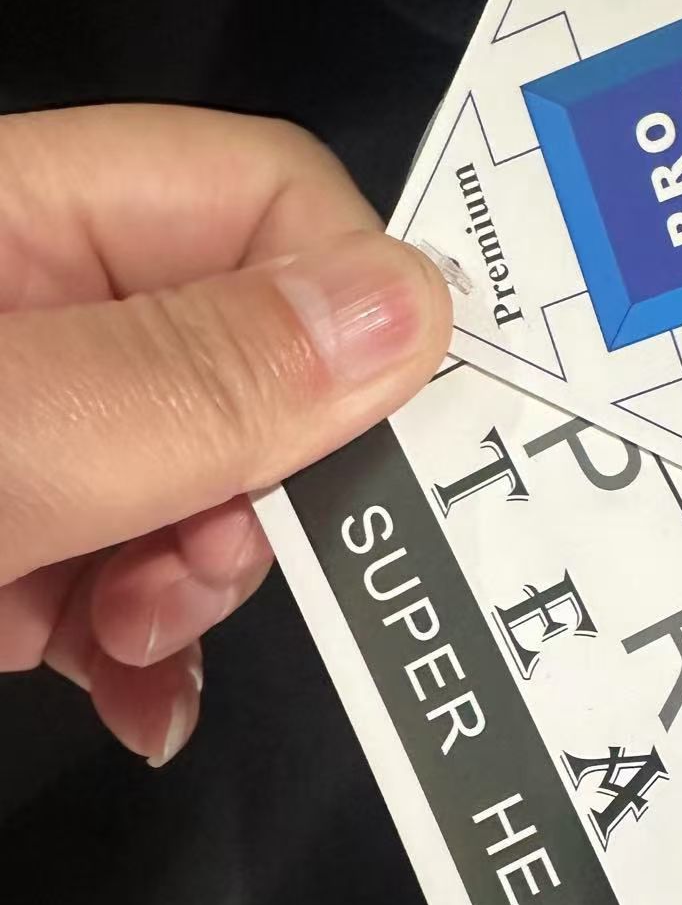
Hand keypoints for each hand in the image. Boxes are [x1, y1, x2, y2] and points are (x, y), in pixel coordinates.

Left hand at [0, 105, 450, 763]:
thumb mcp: (6, 436)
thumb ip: (201, 378)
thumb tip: (418, 308)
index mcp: (29, 215)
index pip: (267, 202)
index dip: (347, 313)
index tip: (364, 451)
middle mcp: (44, 311)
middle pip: (251, 366)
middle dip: (259, 493)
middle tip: (194, 572)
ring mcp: (31, 433)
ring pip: (202, 489)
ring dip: (198, 589)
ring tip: (130, 651)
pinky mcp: (8, 538)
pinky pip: (125, 579)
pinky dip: (143, 652)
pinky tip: (130, 702)